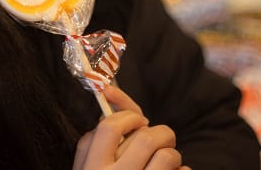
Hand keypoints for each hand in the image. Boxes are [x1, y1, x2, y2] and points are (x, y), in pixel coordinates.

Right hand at [74, 86, 188, 169]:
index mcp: (91, 169)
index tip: (138, 119)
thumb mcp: (89, 167)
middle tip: (162, 138)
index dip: (127, 114)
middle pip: (146, 137)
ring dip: (172, 153)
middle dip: (160, 133)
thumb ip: (95, 142)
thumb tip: (111, 98)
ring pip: (168, 154)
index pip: (109, 127)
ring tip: (167, 162)